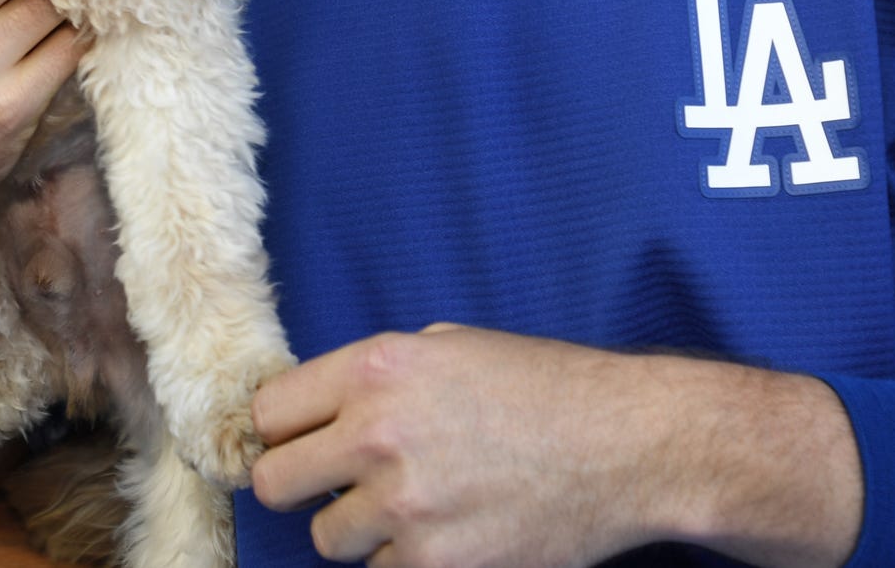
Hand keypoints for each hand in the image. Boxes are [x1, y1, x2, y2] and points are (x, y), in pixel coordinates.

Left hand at [249, 325, 863, 567]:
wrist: (626, 444)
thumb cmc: (545, 387)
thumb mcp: (450, 348)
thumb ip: (377, 378)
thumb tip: (317, 414)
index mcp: (377, 368)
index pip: (268, 411)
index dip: (281, 430)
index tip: (296, 443)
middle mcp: (377, 433)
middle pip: (275, 481)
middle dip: (301, 485)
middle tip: (339, 485)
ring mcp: (404, 506)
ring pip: (327, 539)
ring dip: (359, 529)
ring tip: (414, 506)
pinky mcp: (434, 564)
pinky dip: (407, 560)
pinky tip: (448, 532)